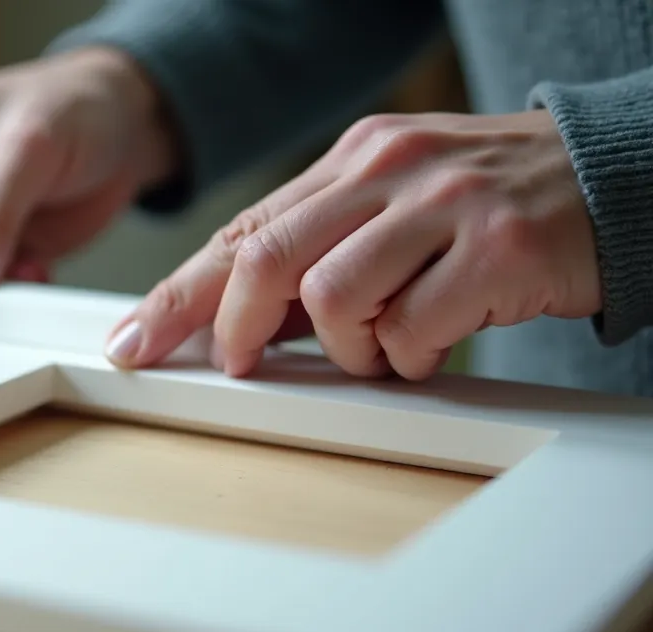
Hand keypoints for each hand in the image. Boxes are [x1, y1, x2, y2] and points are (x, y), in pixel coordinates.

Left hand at [105, 110, 599, 379]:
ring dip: (345, 347)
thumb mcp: (395, 203)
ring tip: (381, 349)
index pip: (244, 228)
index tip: (136, 338)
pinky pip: (411, 328)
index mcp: (354, 157)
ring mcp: (444, 205)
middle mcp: (389, 169)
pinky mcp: (497, 250)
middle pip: (266, 255)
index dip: (181, 292)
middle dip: (233, 324)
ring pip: (334, 297)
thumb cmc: (490, 204)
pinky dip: (408, 356)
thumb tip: (242, 318)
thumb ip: (323, 245)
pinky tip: (432, 347)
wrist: (615, 180)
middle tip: (235, 363)